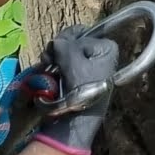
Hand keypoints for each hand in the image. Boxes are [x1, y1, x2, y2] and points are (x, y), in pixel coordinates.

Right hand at [33, 27, 118, 154]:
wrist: (78, 121)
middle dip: (58, 49)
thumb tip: (55, 43)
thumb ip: (65, 46)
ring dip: (53, 58)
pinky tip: (47, 71)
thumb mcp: (74, 63)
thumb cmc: (82, 90)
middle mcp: (101, 53)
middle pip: (72, 40)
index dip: (68, 42)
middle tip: (49, 60)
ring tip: (47, 67)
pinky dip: (53, 65)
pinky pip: (62, 62)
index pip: (81, 33)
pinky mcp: (79, 75)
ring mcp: (89, 64)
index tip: (60, 55)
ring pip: (65, 51)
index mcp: (107, 47)